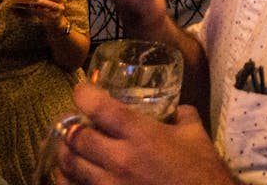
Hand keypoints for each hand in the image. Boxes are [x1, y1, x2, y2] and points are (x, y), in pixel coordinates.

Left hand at [29, 0, 68, 27]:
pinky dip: (38, 10)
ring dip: (41, 1)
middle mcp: (62, 0)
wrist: (55, 22)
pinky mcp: (55, 16)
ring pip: (51, 4)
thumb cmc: (49, 8)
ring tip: (33, 0)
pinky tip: (32, 9)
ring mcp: (60, 8)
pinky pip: (46, 12)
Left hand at [56, 82, 231, 184]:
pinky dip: (68, 181)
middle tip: (75, 122)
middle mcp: (120, 159)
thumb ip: (180, 114)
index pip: (100, 108)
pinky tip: (73, 176)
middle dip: (70, 127)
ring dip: (65, 154)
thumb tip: (171, 107)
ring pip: (69, 167)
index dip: (83, 93)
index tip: (82, 90)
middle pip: (76, 138)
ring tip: (69, 148)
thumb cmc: (201, 170)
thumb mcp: (195, 134)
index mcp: (141, 135)